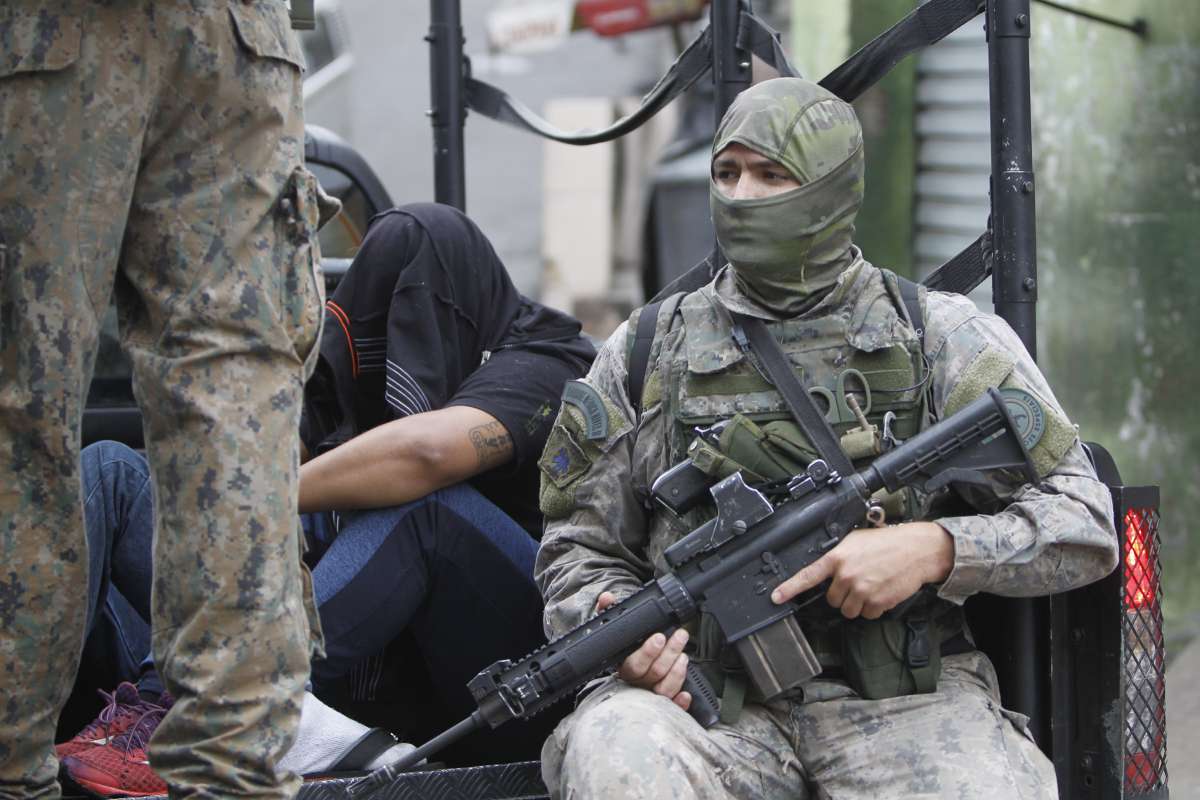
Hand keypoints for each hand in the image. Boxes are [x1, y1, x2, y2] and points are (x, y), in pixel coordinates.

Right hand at [596, 592, 692, 710]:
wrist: (616, 682)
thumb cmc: (619, 653)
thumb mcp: (611, 632)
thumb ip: (607, 613)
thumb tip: (606, 598)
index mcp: (622, 667)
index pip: (633, 664)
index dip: (647, 652)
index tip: (659, 637)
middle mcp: (634, 684)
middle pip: (653, 674)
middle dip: (668, 654)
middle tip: (679, 637)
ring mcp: (647, 697)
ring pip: (663, 690)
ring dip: (676, 673)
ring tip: (683, 656)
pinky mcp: (659, 707)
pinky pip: (670, 708)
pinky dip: (679, 702)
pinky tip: (686, 694)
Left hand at [770, 522, 953, 618]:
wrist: (916, 550)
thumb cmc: (887, 543)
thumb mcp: (855, 541)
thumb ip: (838, 556)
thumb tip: (827, 570)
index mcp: (838, 557)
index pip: (808, 575)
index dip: (790, 588)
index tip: (776, 598)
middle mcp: (847, 575)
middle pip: (832, 600)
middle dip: (843, 594)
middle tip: (858, 581)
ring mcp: (862, 590)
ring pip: (849, 611)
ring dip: (857, 604)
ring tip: (871, 586)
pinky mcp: (877, 602)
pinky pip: (868, 615)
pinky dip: (874, 608)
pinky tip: (882, 592)